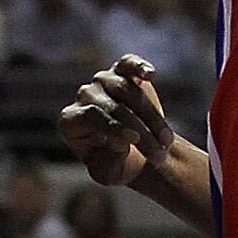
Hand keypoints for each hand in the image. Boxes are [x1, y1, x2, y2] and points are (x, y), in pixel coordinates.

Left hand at [60, 57, 174, 187]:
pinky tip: (150, 74)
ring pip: (128, 90)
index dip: (113, 126)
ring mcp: (102, 81)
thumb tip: (120, 143)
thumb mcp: (109, 173)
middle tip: (159, 154)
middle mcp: (83, 97)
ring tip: (167, 141)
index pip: (90, 117)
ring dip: (152, 117)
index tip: (134, 140)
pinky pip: (128, 63)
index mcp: (70, 121)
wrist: (136, 153)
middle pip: (112, 106)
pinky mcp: (122, 70)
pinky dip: (139, 66)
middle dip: (140, 131)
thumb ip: (108, 162)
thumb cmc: (117, 165)